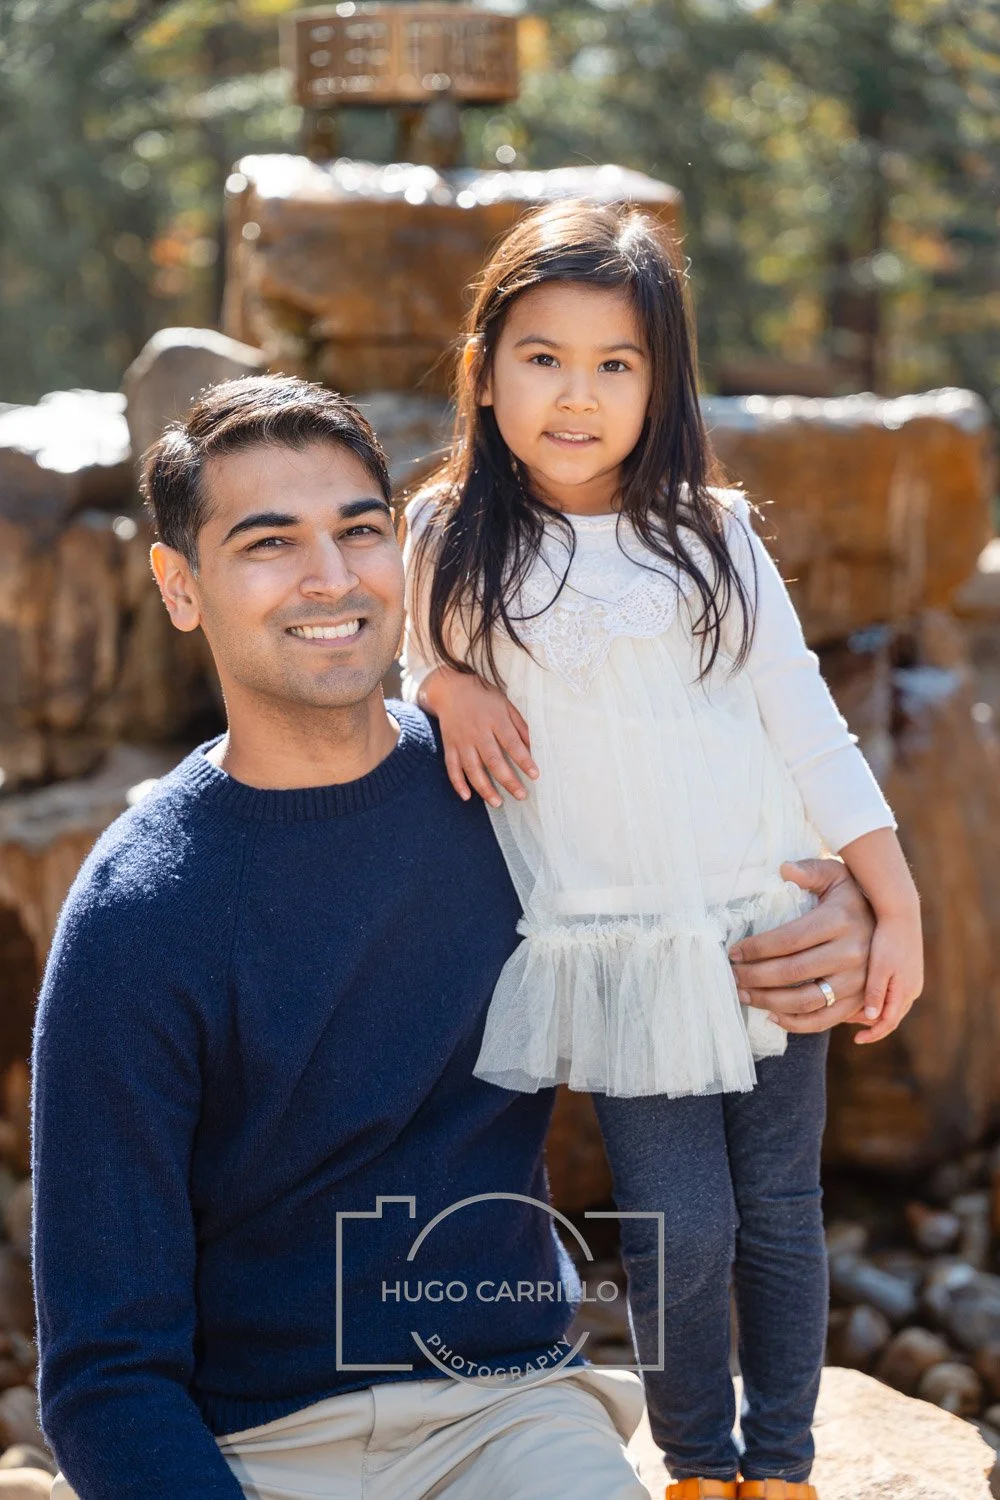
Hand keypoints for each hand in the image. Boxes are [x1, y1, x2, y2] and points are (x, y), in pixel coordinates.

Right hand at [419, 666, 537, 807]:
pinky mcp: (450, 746)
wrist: (450, 688)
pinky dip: (458, 783)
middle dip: (508, 780)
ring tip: (498, 802)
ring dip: (484, 788)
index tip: (535, 775)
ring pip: (472, 768)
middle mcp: (478, 732)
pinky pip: (452, 767)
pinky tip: (467, 797)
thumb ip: (520, 725)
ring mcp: (462, 740)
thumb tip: (535, 745)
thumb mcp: (506, 705)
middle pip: (493, 760)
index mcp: (495, 720)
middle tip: (521, 795)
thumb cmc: (484, 698)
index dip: (524, 760)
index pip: (512, 743)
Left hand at [728, 858, 873, 1033]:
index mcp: (840, 921)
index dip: (757, 948)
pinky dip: (796, 1023)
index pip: (789, 939)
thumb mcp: (836, 875)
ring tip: (744, 994)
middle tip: (732, 975)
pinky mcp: (859, 1001)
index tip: (734, 952)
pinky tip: (771, 1015)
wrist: (892, 923)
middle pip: (793, 972)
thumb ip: (810, 870)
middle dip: (755, 976)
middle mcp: (852, 953)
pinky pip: (824, 1020)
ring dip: (768, 1001)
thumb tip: (784, 869)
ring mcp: (858, 981)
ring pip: (805, 1000)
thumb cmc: (851, 897)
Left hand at [852, 910, 922, 1045]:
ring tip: (852, 1010)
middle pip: (891, 1016)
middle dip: (871, 1024)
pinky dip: (879, 998)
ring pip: (892, 1004)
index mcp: (906, 991)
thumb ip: (876, 993)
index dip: (873, 1034)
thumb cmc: (888, 939)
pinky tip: (862, 991)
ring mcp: (911, 979)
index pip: (890, 1022)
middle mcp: (912, 988)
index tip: (857, 1040)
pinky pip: (893, 992)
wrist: (900, 913)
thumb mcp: (879, 968)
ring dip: (875, 1011)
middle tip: (848, 1023)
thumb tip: (872, 1018)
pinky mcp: (907, 969)